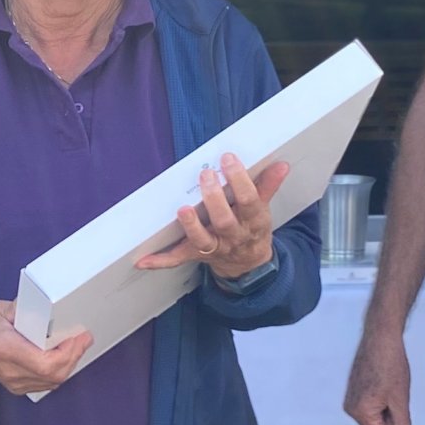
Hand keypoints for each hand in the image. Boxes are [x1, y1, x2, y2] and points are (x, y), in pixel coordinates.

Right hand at [0, 298, 92, 395]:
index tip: (78, 338)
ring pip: (53, 382)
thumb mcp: (2, 308)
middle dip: (74, 357)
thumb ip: (26, 308)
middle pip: (53, 375)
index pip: (45, 363)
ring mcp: (13, 381)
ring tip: (76, 347)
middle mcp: (10, 370)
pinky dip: (59, 372)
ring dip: (69, 365)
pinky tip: (63, 358)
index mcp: (6, 348)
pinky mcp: (16, 386)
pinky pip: (45, 385)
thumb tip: (48, 306)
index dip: (68, 354)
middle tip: (83, 340)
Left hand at [136, 154, 286, 281]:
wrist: (249, 265)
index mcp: (253, 221)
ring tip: (182, 210)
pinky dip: (160, 261)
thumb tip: (281, 165)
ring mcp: (215, 248)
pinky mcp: (197, 256)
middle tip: (205, 176)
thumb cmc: (252, 229)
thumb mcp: (263, 208)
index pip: (249, 200)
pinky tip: (143, 260)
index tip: (228, 159)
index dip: (239, 180)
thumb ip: (267, 186)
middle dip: (214, 199)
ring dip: (192, 226)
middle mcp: (234, 236)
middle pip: (224, 221)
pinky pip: (177, 260)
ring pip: (203, 240)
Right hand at [343, 324, 418, 424]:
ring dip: (389, 419)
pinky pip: (369, 409)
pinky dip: (383, 409)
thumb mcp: (400, 399)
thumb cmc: (390, 365)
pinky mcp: (354, 391)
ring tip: (401, 404)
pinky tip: (393, 397)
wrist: (381, 338)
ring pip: (373, 420)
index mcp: (360, 412)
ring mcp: (351, 399)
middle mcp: (351, 408)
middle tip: (412, 424)